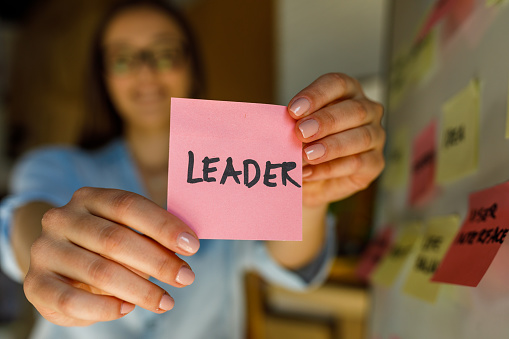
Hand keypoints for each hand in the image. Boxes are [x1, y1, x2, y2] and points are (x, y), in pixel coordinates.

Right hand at [24, 187, 199, 325]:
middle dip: (158, 261)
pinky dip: (105, 307)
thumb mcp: (124, 232)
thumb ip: (149, 236)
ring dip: (139, 289)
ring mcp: (45, 250)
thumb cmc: (101, 245)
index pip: (129, 206)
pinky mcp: (35, 284)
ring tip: (165, 301)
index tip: (192, 246)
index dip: (163, 225)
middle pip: (115, 239)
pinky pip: (72, 300)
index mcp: (89, 198)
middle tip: (186, 278)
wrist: (53, 262)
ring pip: (98, 270)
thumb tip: (186, 246)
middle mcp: (62, 218)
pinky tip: (128, 309)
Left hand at [288, 73, 384, 206]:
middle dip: (325, 121)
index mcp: (347, 92)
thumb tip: (282, 125)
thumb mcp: (295, 132)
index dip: (316, 95)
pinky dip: (331, 169)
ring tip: (306, 155)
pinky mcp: (375, 163)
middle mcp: (367, 110)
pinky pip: (358, 163)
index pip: (336, 84)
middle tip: (300, 132)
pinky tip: (310, 173)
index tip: (293, 110)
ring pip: (360, 137)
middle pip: (354, 110)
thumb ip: (292, 125)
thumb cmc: (304, 146)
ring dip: (331, 146)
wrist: (311, 181)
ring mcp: (375, 136)